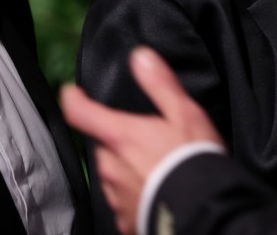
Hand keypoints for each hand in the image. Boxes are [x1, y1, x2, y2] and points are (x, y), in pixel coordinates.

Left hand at [61, 46, 223, 234]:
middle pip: (102, 146)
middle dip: (117, 141)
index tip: (71, 93)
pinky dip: (135, 194)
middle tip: (144, 139)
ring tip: (155, 167)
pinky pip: (123, 202)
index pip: (81, 113)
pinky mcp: (126, 220)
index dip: (73, 99)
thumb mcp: (184, 113)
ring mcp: (117, 197)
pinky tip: (155, 191)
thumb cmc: (193, 161)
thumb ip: (160, 84)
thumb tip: (140, 57)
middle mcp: (111, 168)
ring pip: (112, 175)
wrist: (204, 211)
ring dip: (126, 169)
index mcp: (121, 137)